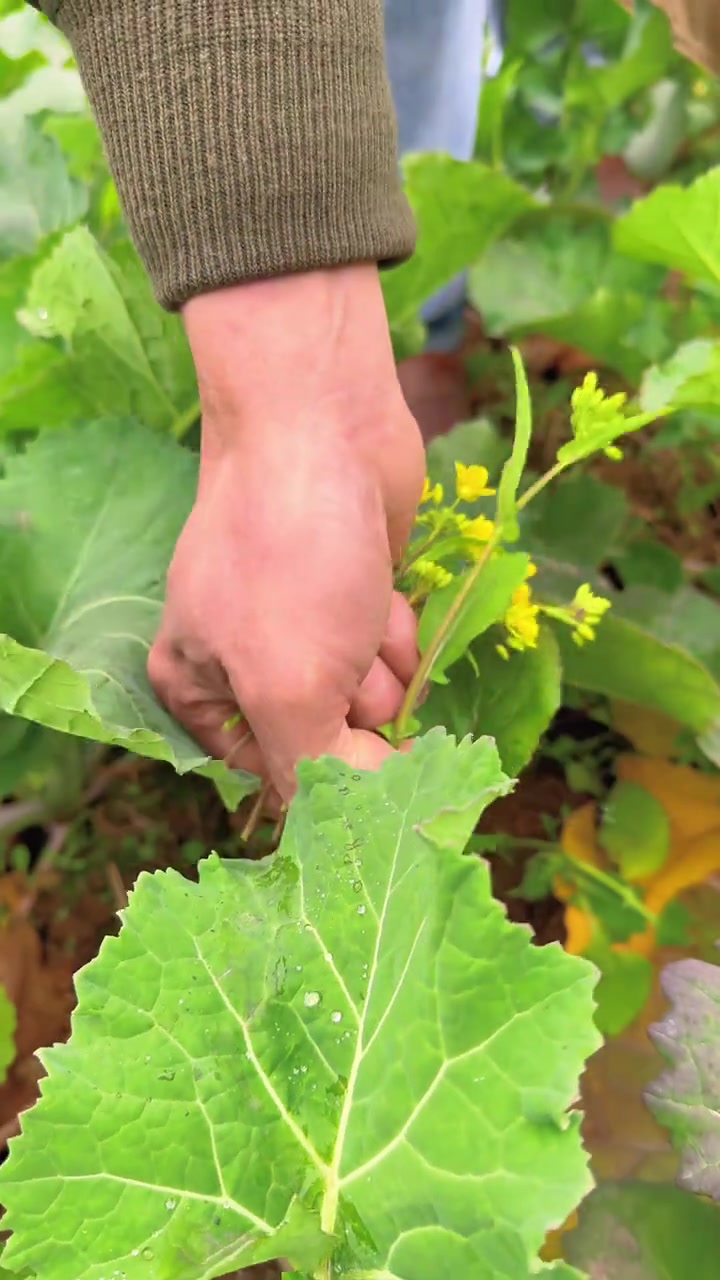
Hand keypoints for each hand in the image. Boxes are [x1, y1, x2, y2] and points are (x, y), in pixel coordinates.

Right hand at [148, 264, 424, 802]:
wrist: (324, 425)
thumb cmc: (289, 557)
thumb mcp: (289, 684)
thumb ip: (318, 771)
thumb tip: (360, 820)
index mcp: (201, 692)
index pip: (275, 781)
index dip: (328, 782)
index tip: (369, 772)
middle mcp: (244, 667)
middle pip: (329, 743)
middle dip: (355, 711)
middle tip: (346, 667)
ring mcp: (302, 631)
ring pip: (367, 703)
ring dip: (381, 671)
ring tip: (362, 620)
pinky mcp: (353, 601)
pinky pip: (388, 655)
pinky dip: (395, 633)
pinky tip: (384, 597)